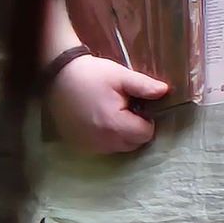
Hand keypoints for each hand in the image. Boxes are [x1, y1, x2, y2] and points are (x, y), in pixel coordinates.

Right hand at [46, 55, 166, 154]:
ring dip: (121, 134)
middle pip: (133, 143)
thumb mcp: (120, 76)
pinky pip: (103, 147)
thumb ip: (144, 86)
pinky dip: (107, 137)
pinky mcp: (79, 145)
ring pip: (119, 147)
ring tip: (112, 112)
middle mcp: (101, 141)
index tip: (138, 106)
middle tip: (126, 108)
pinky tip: (100, 119)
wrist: (57, 76)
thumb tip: (165, 92)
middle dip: (135, 128)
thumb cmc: (91, 74)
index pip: (145, 134)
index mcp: (114, 125)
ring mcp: (88, 145)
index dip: (147, 120)